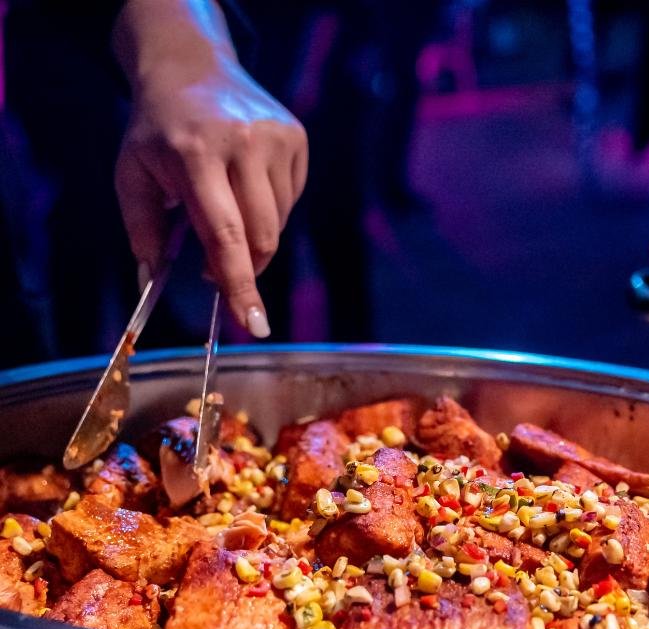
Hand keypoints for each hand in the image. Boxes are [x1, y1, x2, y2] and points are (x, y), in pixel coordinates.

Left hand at [115, 58, 306, 335]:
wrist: (191, 67)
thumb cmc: (158, 130)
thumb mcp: (133, 175)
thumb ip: (142, 232)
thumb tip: (151, 286)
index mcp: (197, 154)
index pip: (226, 235)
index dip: (239, 284)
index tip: (254, 324)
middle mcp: (244, 143)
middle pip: (262, 238)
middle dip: (245, 268)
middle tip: (218, 272)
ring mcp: (277, 138)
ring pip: (279, 223)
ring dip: (254, 236)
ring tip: (226, 207)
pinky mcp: (297, 139)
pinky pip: (291, 201)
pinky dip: (270, 210)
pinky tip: (246, 185)